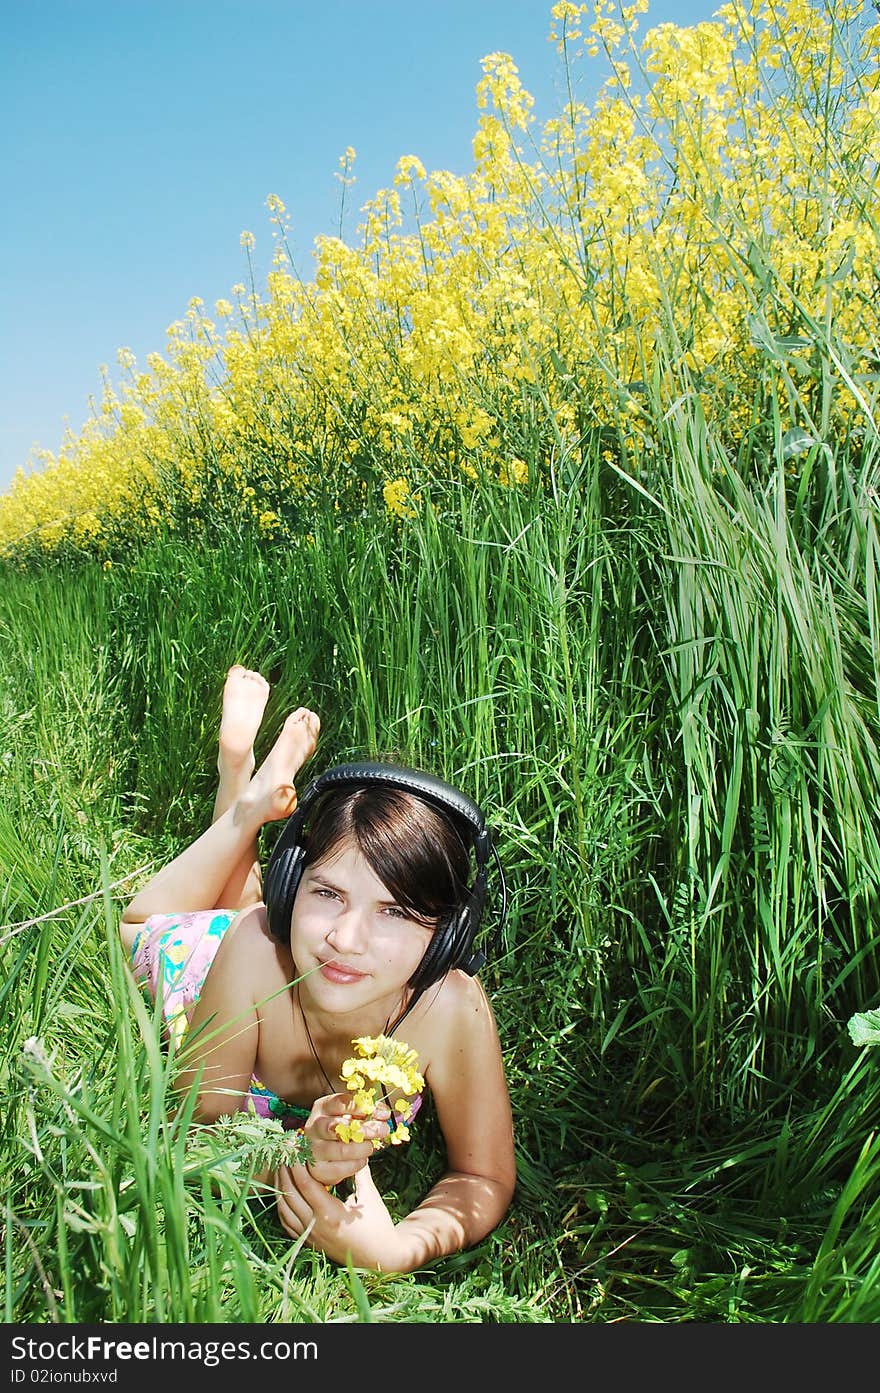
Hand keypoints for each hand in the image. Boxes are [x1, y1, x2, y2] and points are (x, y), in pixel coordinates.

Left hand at [275, 1160, 402, 1270]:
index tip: (295, 1148)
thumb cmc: (377, 1225)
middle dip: (285, 1172)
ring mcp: (310, 1237)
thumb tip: (354, 1148)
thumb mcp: (369, 1195)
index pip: (305, 1184)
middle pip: (290, 1194)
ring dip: (280, 1188)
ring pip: (284, 1210)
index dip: (297, 1164)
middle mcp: (316, 1226)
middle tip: (284, 1153)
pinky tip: (284, 1193)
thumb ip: (358, 1171)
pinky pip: (287, 1224)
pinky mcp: (309, 1243)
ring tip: (281, 1169)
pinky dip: (282, 1206)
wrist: (379, 1257)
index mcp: (330, 1214)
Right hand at [299, 1091, 390, 1188]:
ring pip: (341, 1150)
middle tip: (382, 1130)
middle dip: (363, 1129)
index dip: (360, 1107)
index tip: (378, 1112)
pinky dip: (357, 1164)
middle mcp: (314, 1127)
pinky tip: (362, 1159)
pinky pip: (341, 1169)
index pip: (339, 1103)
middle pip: (337, 1127)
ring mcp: (314, 1149)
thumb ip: (368, 1111)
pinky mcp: (318, 1170)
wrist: (325, 1152)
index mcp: (323, 1108)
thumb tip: (384, 1113)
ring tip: (370, 1146)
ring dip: (362, 1149)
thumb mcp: (352, 1114)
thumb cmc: (342, 1128)